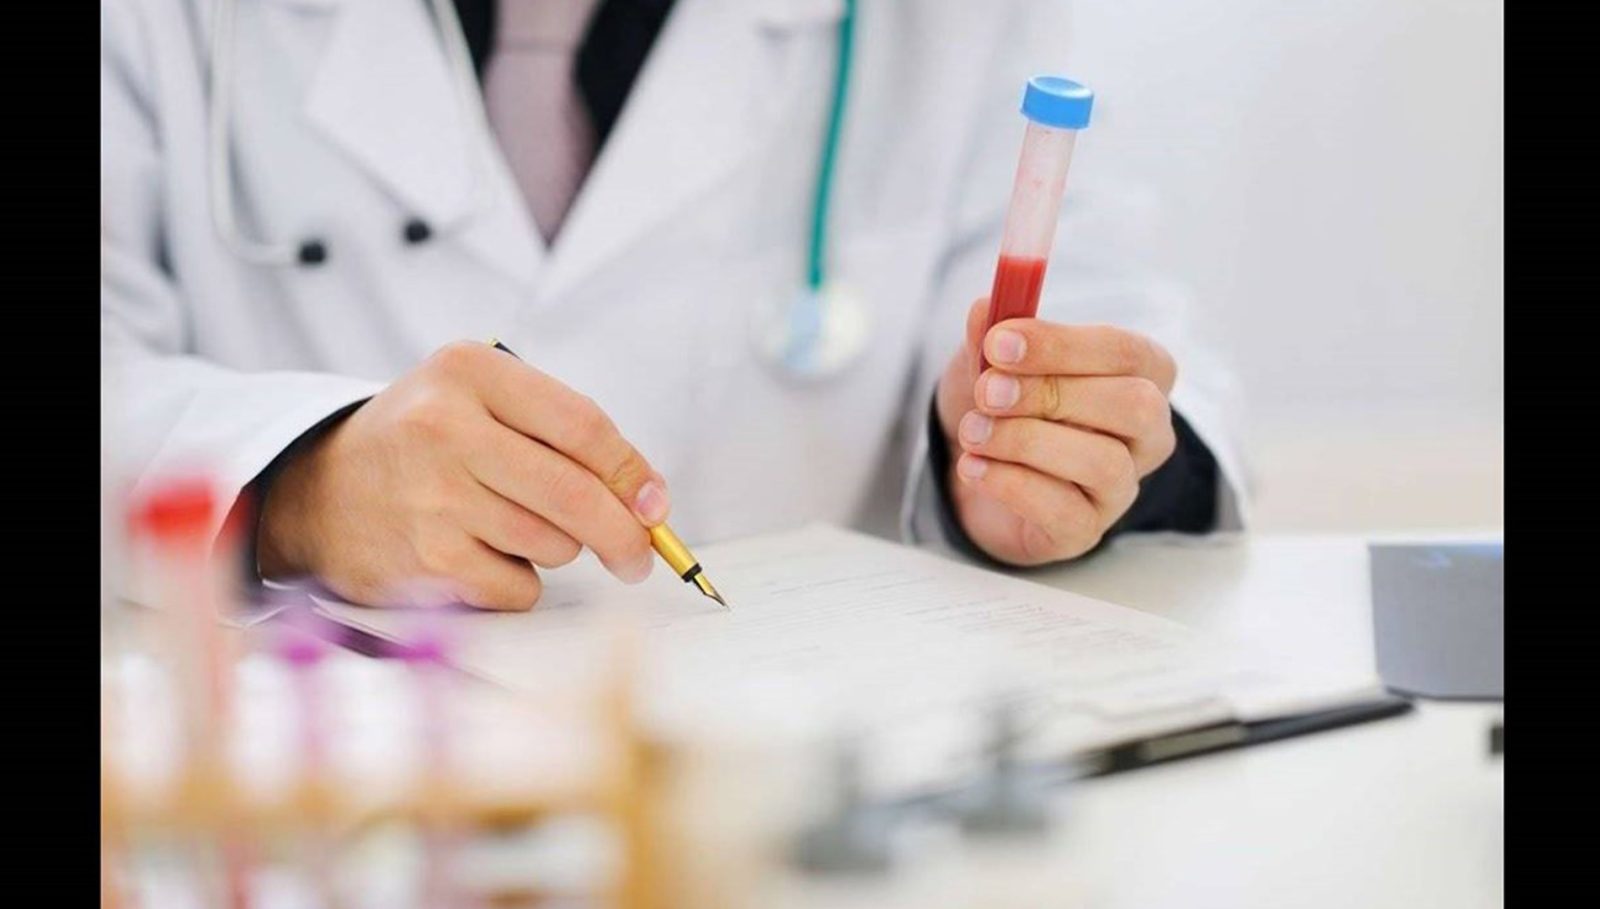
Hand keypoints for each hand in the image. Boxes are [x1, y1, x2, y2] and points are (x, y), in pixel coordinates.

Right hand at [258, 342, 667, 609]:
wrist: (319, 492)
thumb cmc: (423, 445)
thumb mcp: (480, 401)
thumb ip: (563, 435)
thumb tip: (649, 500)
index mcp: (468, 372)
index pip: (583, 425)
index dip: (632, 472)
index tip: (654, 504)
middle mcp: (444, 428)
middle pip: (576, 495)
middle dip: (625, 535)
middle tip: (638, 557)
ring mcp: (431, 497)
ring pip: (553, 543)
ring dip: (556, 548)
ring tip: (511, 527)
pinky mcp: (425, 560)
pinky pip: (518, 587)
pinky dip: (519, 582)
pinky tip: (481, 555)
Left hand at [936, 298, 1177, 564]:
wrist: (974, 464)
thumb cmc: (1004, 400)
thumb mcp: (991, 357)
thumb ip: (992, 332)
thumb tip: (986, 307)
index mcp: (1140, 372)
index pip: (1127, 351)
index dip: (1062, 345)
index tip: (998, 343)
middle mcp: (1147, 431)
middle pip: (1133, 405)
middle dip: (1051, 393)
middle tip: (987, 391)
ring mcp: (1121, 485)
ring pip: (1103, 462)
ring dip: (1026, 441)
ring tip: (973, 432)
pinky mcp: (1086, 529)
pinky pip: (1065, 512)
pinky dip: (1010, 484)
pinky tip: (973, 467)